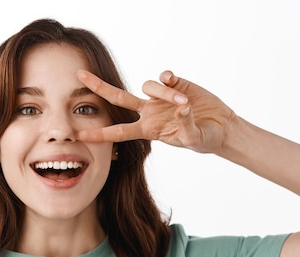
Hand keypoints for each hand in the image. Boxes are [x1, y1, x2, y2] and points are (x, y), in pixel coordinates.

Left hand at [77, 69, 235, 153]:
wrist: (220, 127)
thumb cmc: (204, 139)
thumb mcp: (193, 139)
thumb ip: (185, 125)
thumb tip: (180, 108)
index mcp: (148, 129)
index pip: (118, 132)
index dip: (99, 134)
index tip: (78, 136)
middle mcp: (149, 111)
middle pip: (118, 98)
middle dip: (98, 87)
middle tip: (79, 75)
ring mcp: (160, 97)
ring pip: (148, 86)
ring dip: (166, 95)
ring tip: (186, 105)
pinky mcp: (175, 84)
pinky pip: (164, 77)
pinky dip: (168, 80)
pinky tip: (176, 83)